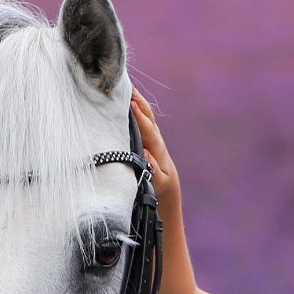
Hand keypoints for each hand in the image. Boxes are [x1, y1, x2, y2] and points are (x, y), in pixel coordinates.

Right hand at [129, 89, 179, 216]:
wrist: (167, 207)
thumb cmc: (160, 199)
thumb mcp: (158, 188)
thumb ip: (153, 172)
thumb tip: (147, 153)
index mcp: (159, 156)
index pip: (149, 133)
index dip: (140, 119)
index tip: (130, 104)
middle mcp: (158, 147)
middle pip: (150, 120)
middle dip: (139, 103)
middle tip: (127, 86)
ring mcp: (154, 147)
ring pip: (147, 122)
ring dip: (138, 105)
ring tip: (126, 90)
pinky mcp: (149, 150)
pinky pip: (143, 129)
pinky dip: (136, 116)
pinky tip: (127, 108)